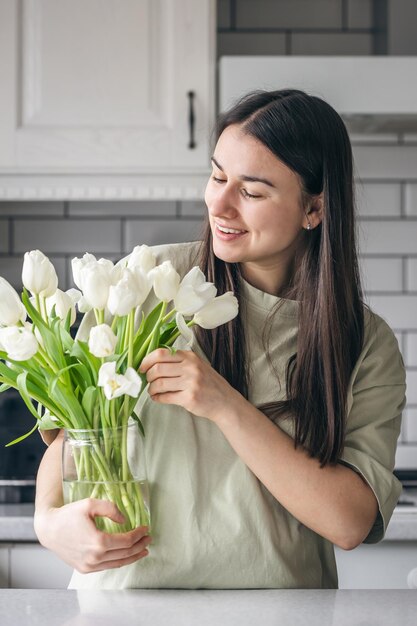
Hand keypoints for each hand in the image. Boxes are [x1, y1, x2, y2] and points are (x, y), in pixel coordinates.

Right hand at [34, 499, 151, 573]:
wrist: (49, 529)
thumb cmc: (68, 514)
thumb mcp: (90, 504)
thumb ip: (111, 509)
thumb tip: (125, 520)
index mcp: (98, 542)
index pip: (127, 541)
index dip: (139, 534)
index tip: (146, 528)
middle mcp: (95, 558)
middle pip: (125, 554)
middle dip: (140, 546)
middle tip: (149, 539)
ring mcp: (89, 566)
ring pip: (117, 563)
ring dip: (133, 557)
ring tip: (143, 550)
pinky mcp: (84, 569)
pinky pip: (107, 567)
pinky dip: (119, 561)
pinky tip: (125, 555)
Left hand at [139, 348, 243, 421]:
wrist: (224, 401)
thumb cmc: (208, 383)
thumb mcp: (196, 365)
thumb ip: (178, 361)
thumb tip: (152, 362)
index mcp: (190, 357)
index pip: (161, 353)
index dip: (147, 360)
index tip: (142, 367)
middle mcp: (190, 368)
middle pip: (157, 369)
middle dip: (148, 376)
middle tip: (148, 381)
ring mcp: (191, 383)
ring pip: (159, 384)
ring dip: (151, 389)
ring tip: (153, 391)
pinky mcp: (189, 398)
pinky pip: (165, 397)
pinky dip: (157, 398)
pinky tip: (158, 398)